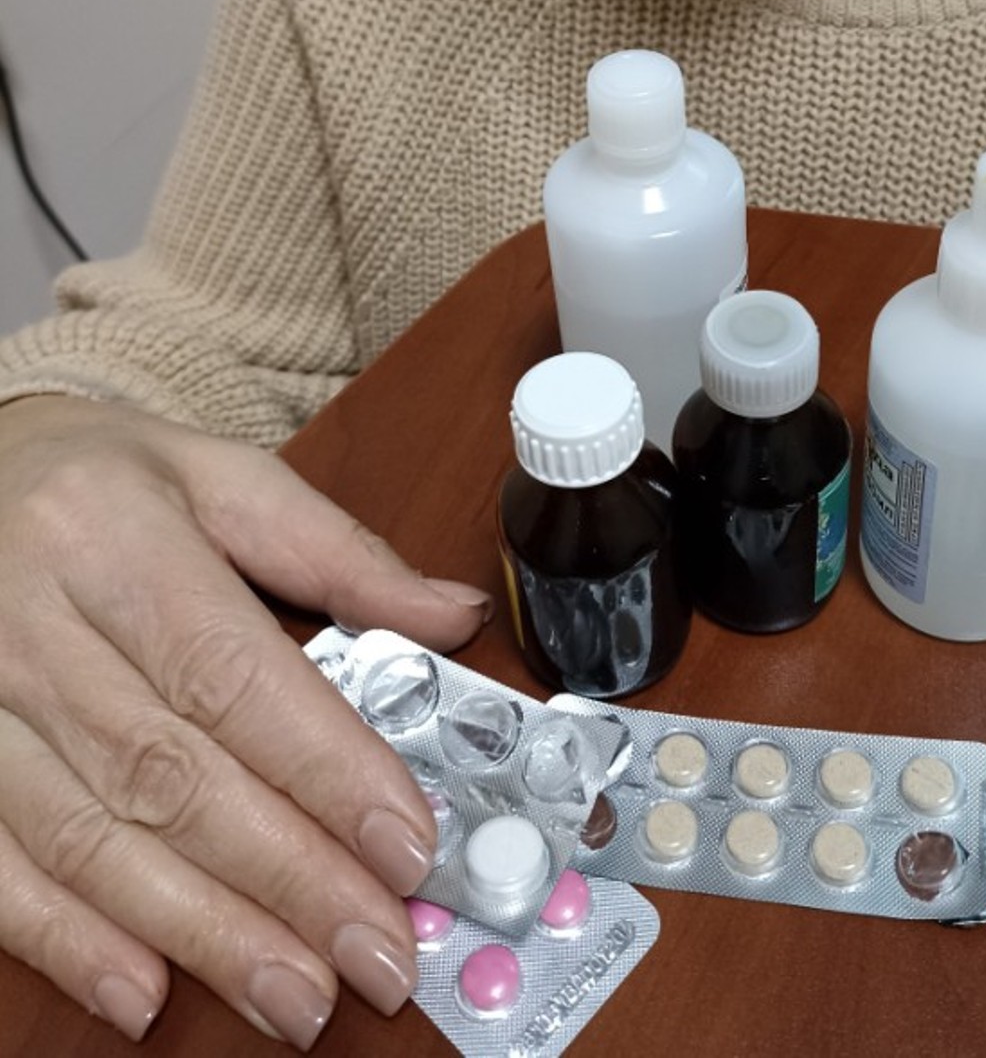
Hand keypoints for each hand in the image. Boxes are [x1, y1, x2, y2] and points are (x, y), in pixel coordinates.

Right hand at [0, 394, 491, 1048]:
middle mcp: (30, 622)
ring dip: (200, 930)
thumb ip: (340, 553)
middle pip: (170, 772)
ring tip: (297, 996)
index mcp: (114, 535)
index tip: (406, 845)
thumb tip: (455, 616)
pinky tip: (143, 993)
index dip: (324, 768)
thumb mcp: (223, 477)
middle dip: (284, 877)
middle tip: (376, 953)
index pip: (232, 672)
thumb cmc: (102, 477)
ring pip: (90, 836)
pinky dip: (66, 940)